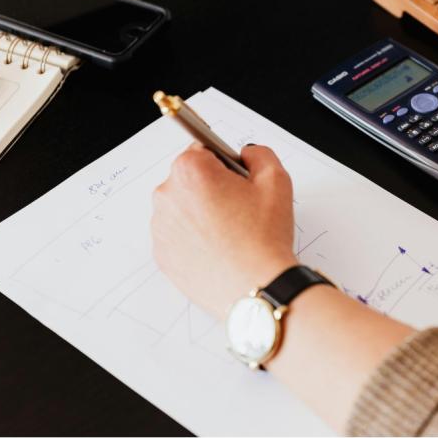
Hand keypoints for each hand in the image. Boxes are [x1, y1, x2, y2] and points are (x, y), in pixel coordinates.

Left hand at [151, 144, 296, 316]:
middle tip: (240, 211)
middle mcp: (167, 195)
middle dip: (212, 189)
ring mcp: (161, 227)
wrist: (256, 287)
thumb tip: (246, 155)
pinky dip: (195, 239)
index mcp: (190, 170)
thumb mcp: (276, 180)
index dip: (226, 165)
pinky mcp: (162, 254)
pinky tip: (219, 250)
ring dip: (202, 214)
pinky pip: (178, 236)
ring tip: (230, 234)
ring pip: (183, 208)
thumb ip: (259, 154)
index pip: (203, 150)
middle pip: (190, 179)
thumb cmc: (263, 238)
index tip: (238, 182)